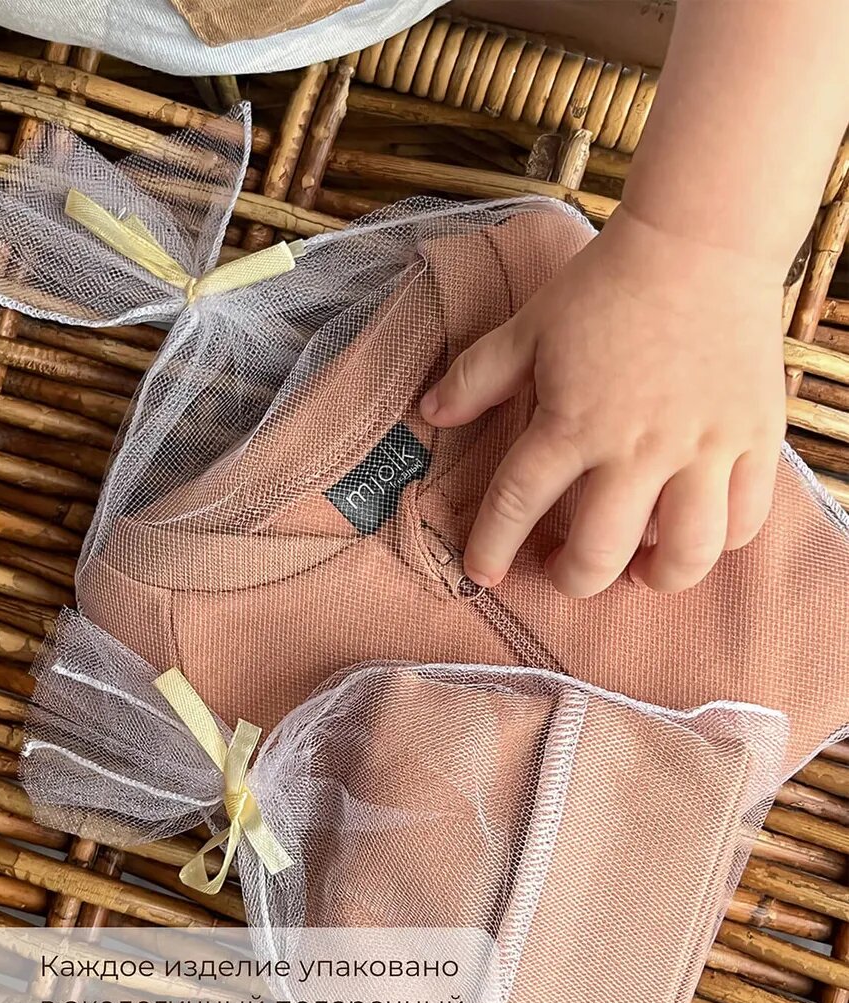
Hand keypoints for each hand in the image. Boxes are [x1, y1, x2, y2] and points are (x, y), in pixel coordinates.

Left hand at [420, 206, 786, 597]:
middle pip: (599, 553)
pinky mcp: (754, 440)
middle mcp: (637, 448)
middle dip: (572, 579)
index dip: (492, 548)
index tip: (482, 572)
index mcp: (573, 423)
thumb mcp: (530, 326)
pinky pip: (745, 519)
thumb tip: (430, 413)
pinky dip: (720, 541)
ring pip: (684, 553)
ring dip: (654, 578)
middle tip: (564, 569)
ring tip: (637, 571)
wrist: (700, 239)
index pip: (517, 504)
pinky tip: (694, 532)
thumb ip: (478, 376)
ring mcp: (702, 448)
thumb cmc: (608, 284)